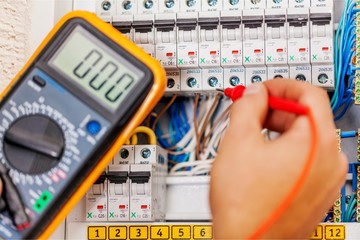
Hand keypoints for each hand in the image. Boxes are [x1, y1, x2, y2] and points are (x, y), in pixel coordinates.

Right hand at [210, 79, 347, 238]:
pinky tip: (260, 158)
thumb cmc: (245, 206)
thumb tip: (254, 94)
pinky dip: (284, 151)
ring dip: (278, 130)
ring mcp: (327, 180)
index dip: (280, 85)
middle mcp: (331, 161)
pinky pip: (305, 160)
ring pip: (305, 140)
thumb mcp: (237, 142)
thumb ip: (247, 107)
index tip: (261, 90)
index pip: (309, 94)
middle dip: (275, 109)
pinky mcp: (317, 194)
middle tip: (250, 111)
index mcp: (318, 143)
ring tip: (250, 137)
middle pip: (308, 117)